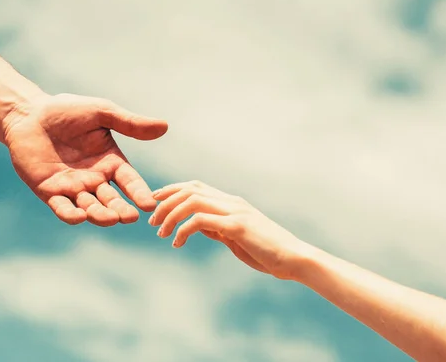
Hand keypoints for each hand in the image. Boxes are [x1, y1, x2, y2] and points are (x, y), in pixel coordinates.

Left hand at [2, 93, 167, 226]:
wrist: (29, 113)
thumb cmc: (68, 110)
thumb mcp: (102, 113)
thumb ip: (130, 124)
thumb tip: (164, 126)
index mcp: (111, 162)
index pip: (130, 181)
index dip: (139, 193)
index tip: (149, 204)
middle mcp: (95, 179)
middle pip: (112, 200)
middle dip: (121, 210)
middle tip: (129, 216)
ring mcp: (73, 188)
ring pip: (90, 208)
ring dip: (100, 215)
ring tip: (110, 218)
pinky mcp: (50, 192)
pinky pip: (63, 208)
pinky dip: (71, 215)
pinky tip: (79, 217)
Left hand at [150, 181, 306, 278]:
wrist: (294, 258)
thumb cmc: (266, 251)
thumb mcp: (235, 237)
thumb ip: (217, 228)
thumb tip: (196, 226)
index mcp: (231, 202)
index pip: (196, 186)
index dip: (172, 190)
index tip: (155, 201)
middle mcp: (232, 202)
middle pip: (190, 190)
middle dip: (165, 203)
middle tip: (151, 222)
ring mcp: (235, 211)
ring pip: (192, 201)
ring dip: (171, 215)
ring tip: (160, 233)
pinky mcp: (237, 226)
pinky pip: (201, 220)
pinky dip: (183, 230)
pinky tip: (177, 242)